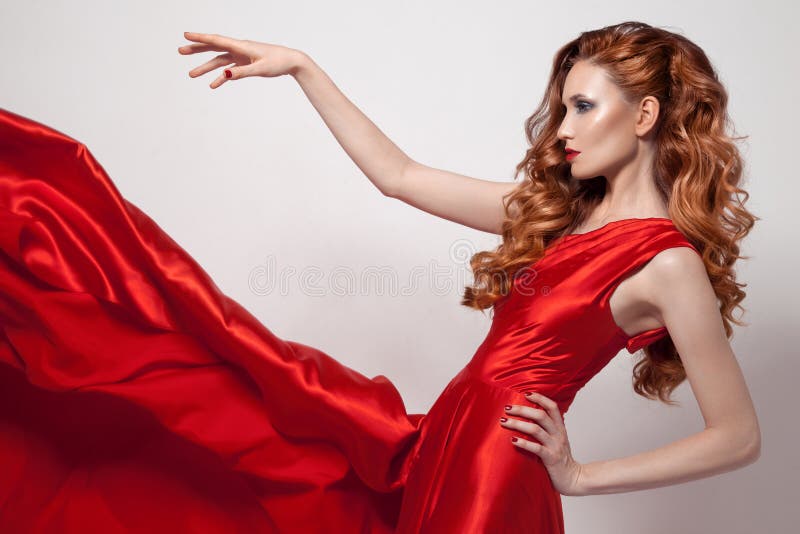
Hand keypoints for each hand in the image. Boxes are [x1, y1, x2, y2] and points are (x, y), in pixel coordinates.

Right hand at [178, 32, 305, 88]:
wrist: (291, 62)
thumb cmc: (278, 62)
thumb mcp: (260, 69)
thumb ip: (241, 73)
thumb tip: (225, 76)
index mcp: (241, 46)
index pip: (217, 40)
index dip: (200, 38)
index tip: (185, 35)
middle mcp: (239, 49)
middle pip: (214, 48)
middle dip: (197, 50)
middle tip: (180, 50)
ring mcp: (242, 56)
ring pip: (219, 60)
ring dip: (206, 67)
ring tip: (191, 74)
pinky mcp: (246, 63)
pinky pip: (230, 70)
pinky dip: (221, 77)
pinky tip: (213, 85)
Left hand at [500, 391, 585, 495]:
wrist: (573, 479)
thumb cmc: (561, 459)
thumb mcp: (557, 439)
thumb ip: (548, 428)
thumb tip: (529, 416)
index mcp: (560, 428)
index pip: (552, 407)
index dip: (540, 398)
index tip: (526, 393)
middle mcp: (558, 434)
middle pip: (540, 415)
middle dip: (522, 410)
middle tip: (507, 408)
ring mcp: (554, 446)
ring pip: (535, 429)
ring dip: (518, 424)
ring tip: (504, 421)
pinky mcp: (551, 458)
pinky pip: (536, 448)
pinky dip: (523, 442)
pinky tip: (513, 440)